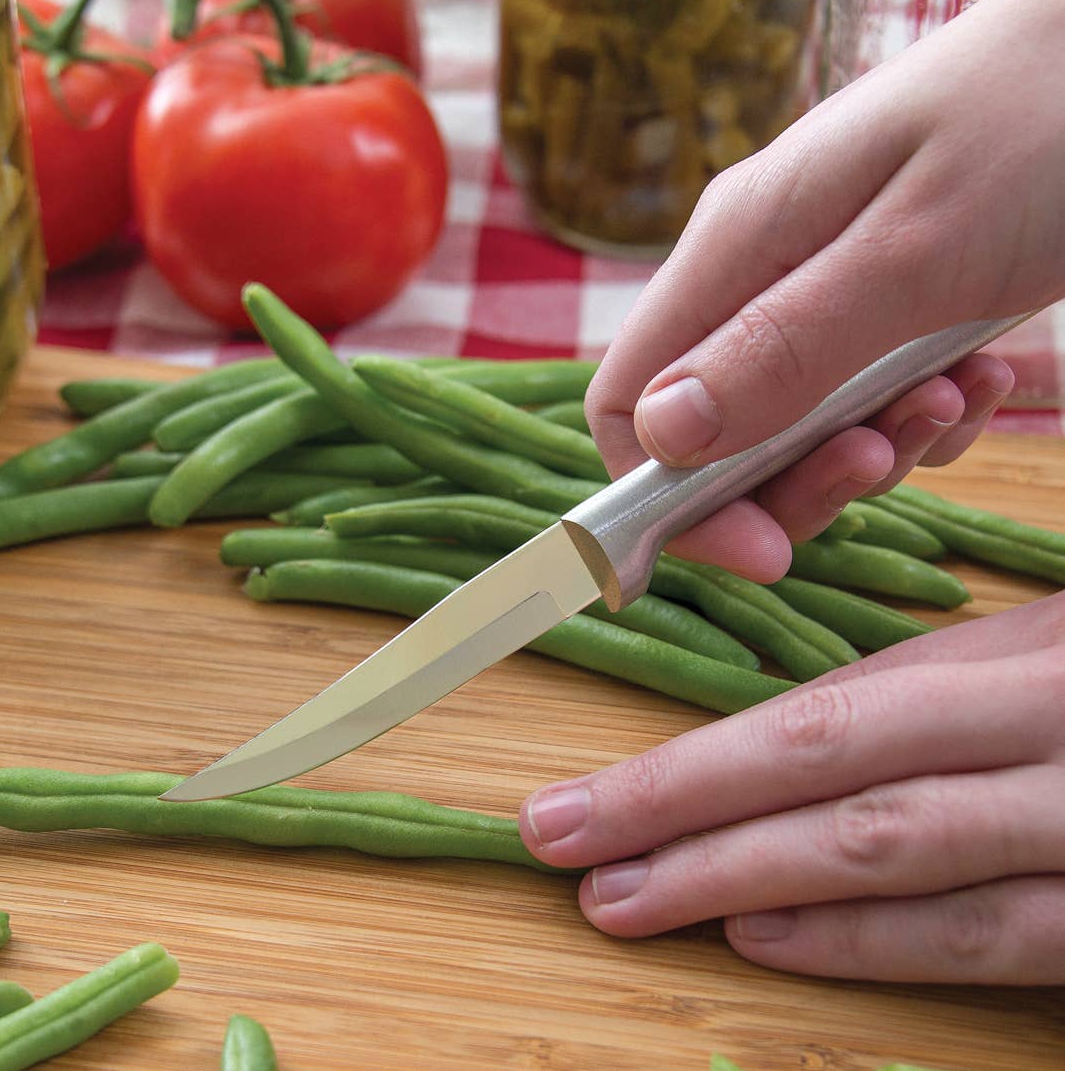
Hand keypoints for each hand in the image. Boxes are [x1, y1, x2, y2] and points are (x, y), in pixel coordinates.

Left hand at [518, 593, 1064, 984]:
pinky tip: (766, 944)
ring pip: (899, 868)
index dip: (692, 765)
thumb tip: (801, 723)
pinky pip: (994, 940)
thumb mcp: (1054, 627)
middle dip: (680, 825)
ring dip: (746, 892)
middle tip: (559, 853)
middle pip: (835, 787)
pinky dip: (873, 948)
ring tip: (628, 903)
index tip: (579, 800)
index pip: (822, 717)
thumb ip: (949, 663)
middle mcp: (1052, 739)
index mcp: (1021, 658)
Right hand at [587, 0, 1064, 582]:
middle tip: (882, 465)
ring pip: (797, 430)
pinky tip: (984, 377)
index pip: (630, 403)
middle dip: (793, 482)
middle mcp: (758, 279)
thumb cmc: (1039, 119)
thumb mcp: (911, 253)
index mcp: (733, 252)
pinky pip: (869, 405)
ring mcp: (819, 292)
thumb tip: (662, 437)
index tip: (760, 546)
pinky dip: (923, 418)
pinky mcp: (882, 307)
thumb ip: (781, 348)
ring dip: (876, 445)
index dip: (670, 496)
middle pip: (715, 436)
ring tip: (952, 395)